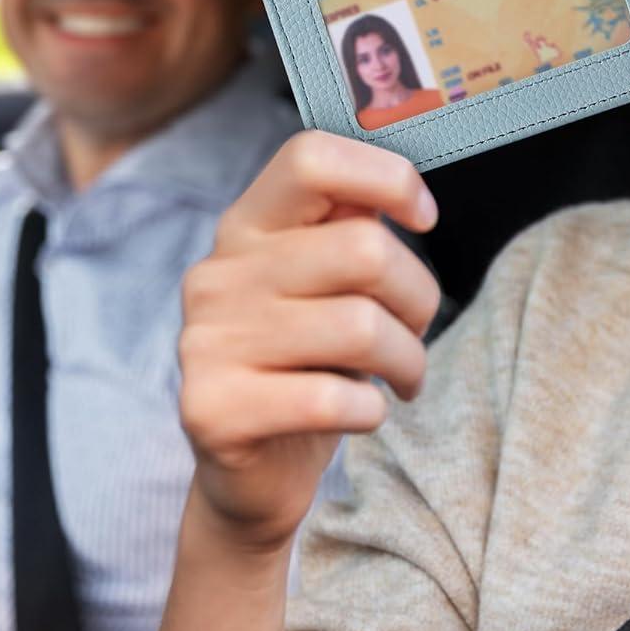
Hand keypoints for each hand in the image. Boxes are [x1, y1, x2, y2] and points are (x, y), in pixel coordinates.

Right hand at [178, 131, 441, 554]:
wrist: (255, 473)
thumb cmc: (312, 365)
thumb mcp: (332, 286)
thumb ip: (354, 228)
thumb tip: (403, 193)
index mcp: (248, 226)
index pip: (311, 157)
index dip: (386, 177)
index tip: (423, 218)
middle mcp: (218, 274)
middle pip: (364, 250)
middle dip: (418, 298)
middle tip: (414, 332)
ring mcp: (206, 340)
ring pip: (361, 328)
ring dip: (407, 361)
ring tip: (401, 377)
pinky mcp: (213, 410)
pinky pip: (332, 399)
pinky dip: (372, 411)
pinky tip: (363, 415)